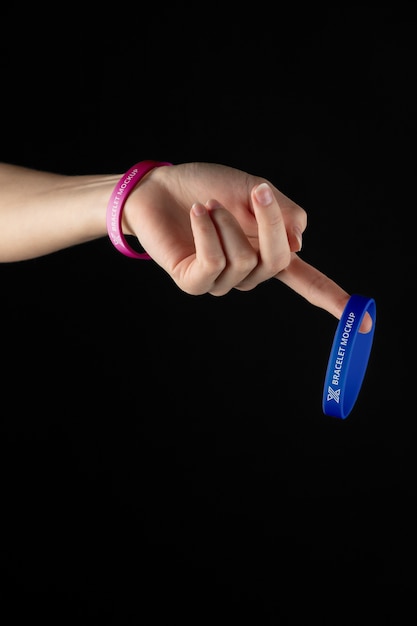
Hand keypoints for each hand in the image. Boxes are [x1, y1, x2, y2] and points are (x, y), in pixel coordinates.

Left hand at [124, 162, 367, 327]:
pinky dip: (207, 232)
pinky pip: (213, 265)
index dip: (333, 299)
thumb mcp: (252, 189)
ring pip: (244, 261)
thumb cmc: (206, 185)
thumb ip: (282, 211)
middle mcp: (248, 271)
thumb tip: (299, 241)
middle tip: (257, 192)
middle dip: (271, 223)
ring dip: (227, 223)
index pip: (306, 281)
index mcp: (267, 250)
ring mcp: (220, 280)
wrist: (158, 185)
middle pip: (278, 262)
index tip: (363, 322)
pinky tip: (198, 213)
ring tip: (208, 206)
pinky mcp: (193, 282)